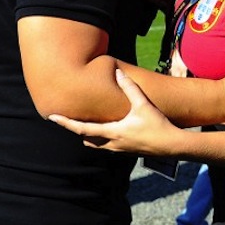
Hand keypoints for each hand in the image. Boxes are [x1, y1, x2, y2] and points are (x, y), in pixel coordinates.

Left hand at [49, 69, 181, 154]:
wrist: (172, 145)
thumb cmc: (158, 125)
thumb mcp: (143, 105)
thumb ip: (130, 88)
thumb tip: (118, 73)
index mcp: (113, 132)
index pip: (82, 129)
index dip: (66, 123)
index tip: (52, 117)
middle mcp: (112, 144)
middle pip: (86, 139)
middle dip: (76, 130)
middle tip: (67, 119)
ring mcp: (119, 149)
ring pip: (96, 144)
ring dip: (89, 134)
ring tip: (84, 122)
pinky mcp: (127, 150)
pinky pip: (107, 145)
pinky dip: (100, 137)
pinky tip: (105, 128)